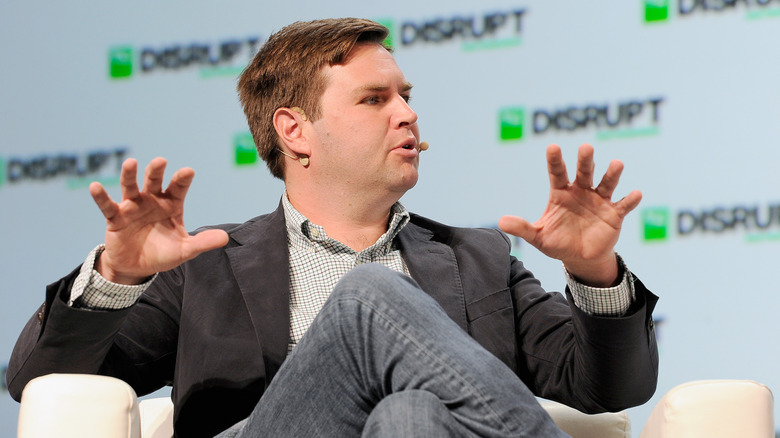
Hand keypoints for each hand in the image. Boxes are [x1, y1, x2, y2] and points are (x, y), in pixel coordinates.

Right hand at [89, 157, 228, 283]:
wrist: (137, 267)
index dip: (182, 179)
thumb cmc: (163, 253)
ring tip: (130, 163)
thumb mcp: (185, 251)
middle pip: (154, 181)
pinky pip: (107, 205)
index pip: (178, 188)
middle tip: (160, 161)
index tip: (188, 171)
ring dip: (129, 175)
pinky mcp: (115, 218)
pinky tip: (95, 186)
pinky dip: (101, 196)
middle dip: (156, 171)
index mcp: (171, 205)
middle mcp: (152, 201)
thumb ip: (203, 243)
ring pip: (130, 187)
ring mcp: (132, 207)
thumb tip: (226, 237)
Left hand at [498, 144, 640, 286]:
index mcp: (561, 194)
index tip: (552, 147)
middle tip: (586, 148)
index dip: (555, 161)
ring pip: (606, 183)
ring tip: (617, 164)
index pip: (557, 173)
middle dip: (585, 161)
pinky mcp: (614, 214)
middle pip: (583, 173)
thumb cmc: (558, 242)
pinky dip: (630, 200)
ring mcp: (599, 201)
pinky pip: (624, 205)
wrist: (580, 258)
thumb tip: (500, 222)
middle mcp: (581, 192)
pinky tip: (636, 193)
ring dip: (611, 174)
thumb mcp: (538, 237)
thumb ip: (522, 228)